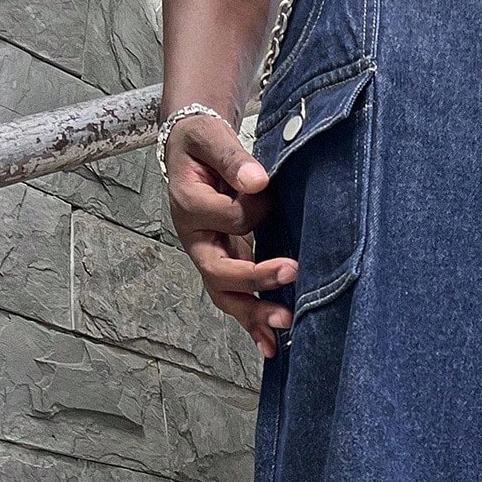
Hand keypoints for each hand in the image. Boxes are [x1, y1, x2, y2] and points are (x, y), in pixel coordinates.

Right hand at [164, 111, 296, 358]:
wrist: (190, 149)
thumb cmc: (202, 141)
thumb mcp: (210, 136)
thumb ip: (231, 158)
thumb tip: (257, 181)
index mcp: (189, 204)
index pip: (228, 218)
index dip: (252, 209)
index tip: (265, 189)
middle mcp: (194, 238)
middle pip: (218, 271)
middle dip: (255, 278)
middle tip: (292, 272)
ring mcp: (208, 257)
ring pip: (225, 295)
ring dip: (254, 313)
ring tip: (285, 324)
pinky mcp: (223, 266)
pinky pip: (235, 299)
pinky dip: (252, 325)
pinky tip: (271, 346)